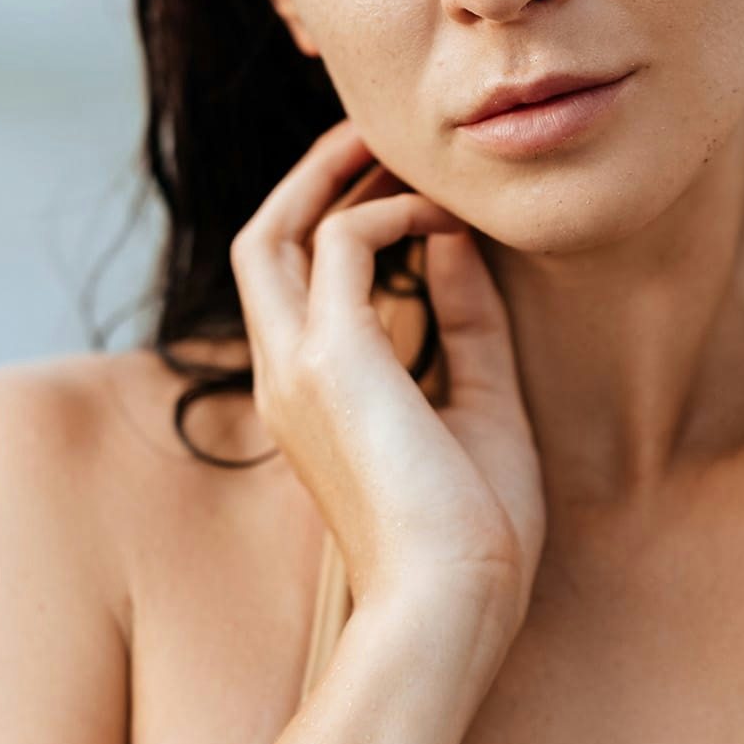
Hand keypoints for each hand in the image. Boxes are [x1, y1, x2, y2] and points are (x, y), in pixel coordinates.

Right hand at [230, 118, 546, 635]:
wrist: (458, 606)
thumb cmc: (474, 529)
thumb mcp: (481, 402)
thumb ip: (464, 318)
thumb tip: (451, 239)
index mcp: (310, 395)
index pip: (292, 282)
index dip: (331, 217)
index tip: (397, 181)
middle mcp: (284, 374)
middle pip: (263, 242)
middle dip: (312, 178)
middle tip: (376, 138)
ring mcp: (296, 367)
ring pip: (277, 232)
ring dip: (335, 177)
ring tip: (398, 149)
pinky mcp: (332, 359)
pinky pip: (344, 244)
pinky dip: (389, 213)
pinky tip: (443, 218)